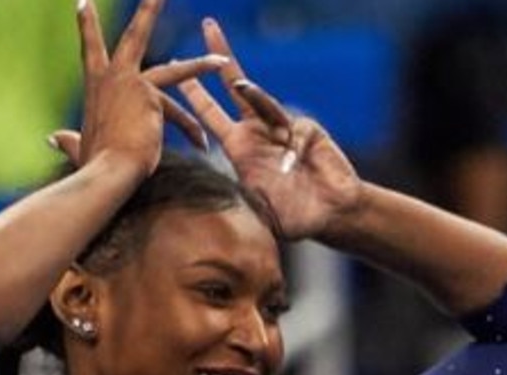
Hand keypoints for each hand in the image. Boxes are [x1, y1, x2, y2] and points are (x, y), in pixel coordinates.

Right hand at [47, 0, 228, 177]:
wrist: (106, 172)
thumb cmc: (93, 165)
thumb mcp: (81, 147)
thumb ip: (69, 140)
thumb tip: (52, 138)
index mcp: (96, 88)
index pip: (90, 51)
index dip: (87, 27)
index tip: (84, 2)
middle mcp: (113, 78)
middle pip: (134, 36)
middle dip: (148, 10)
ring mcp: (133, 83)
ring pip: (175, 73)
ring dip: (201, 67)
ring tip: (220, 62)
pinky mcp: (151, 97)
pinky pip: (183, 111)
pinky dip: (193, 126)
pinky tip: (205, 138)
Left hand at [178, 18, 361, 240]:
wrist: (328, 215)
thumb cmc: (291, 215)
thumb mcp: (254, 207)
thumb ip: (235, 197)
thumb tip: (207, 199)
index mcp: (240, 147)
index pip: (212, 114)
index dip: (195, 93)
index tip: (177, 69)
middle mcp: (259, 131)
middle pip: (237, 85)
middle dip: (222, 56)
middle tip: (207, 26)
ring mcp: (283, 127)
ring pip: (264, 102)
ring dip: (252, 92)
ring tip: (240, 84)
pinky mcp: (307, 130)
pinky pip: (295, 130)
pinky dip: (291, 148)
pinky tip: (291, 166)